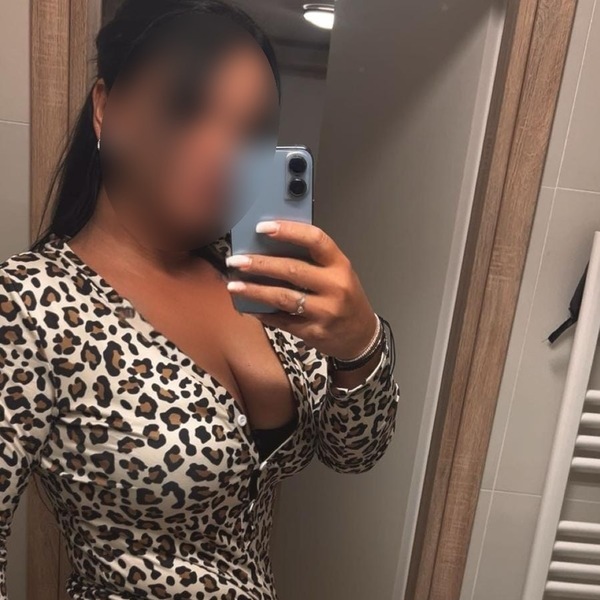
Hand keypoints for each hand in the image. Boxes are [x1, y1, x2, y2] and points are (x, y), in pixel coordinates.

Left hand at [225, 220, 378, 359]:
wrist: (361, 336)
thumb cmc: (345, 298)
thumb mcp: (338, 274)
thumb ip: (312, 261)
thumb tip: (270, 248)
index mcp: (340, 265)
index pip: (315, 240)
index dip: (288, 231)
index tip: (262, 227)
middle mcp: (335, 286)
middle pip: (292, 269)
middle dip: (260, 264)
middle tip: (236, 261)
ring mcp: (325, 311)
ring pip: (283, 297)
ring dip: (255, 290)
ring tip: (234, 285)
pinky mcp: (314, 332)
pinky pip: (282, 320)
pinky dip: (262, 313)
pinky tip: (248, 307)